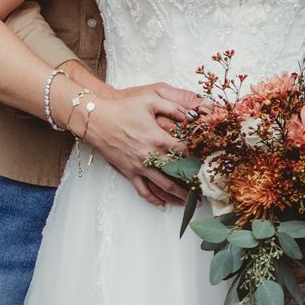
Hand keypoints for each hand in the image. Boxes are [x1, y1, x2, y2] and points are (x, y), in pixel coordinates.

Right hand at [73, 82, 200, 205]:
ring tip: (191, 202)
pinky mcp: (128, 172)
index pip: (185, 152)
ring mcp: (139, 166)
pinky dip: (154, 200)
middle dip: (193, 182)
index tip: (208, 162)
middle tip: (205, 188)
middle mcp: (150, 156)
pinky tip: (163, 204)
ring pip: (163, 186)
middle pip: (178, 173)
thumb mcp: (150, 100)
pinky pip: (143, 191)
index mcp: (158, 138)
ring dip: (178, 196)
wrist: (96, 119)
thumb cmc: (123, 108)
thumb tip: (191, 114)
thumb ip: (173, 106)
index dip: (199, 157)